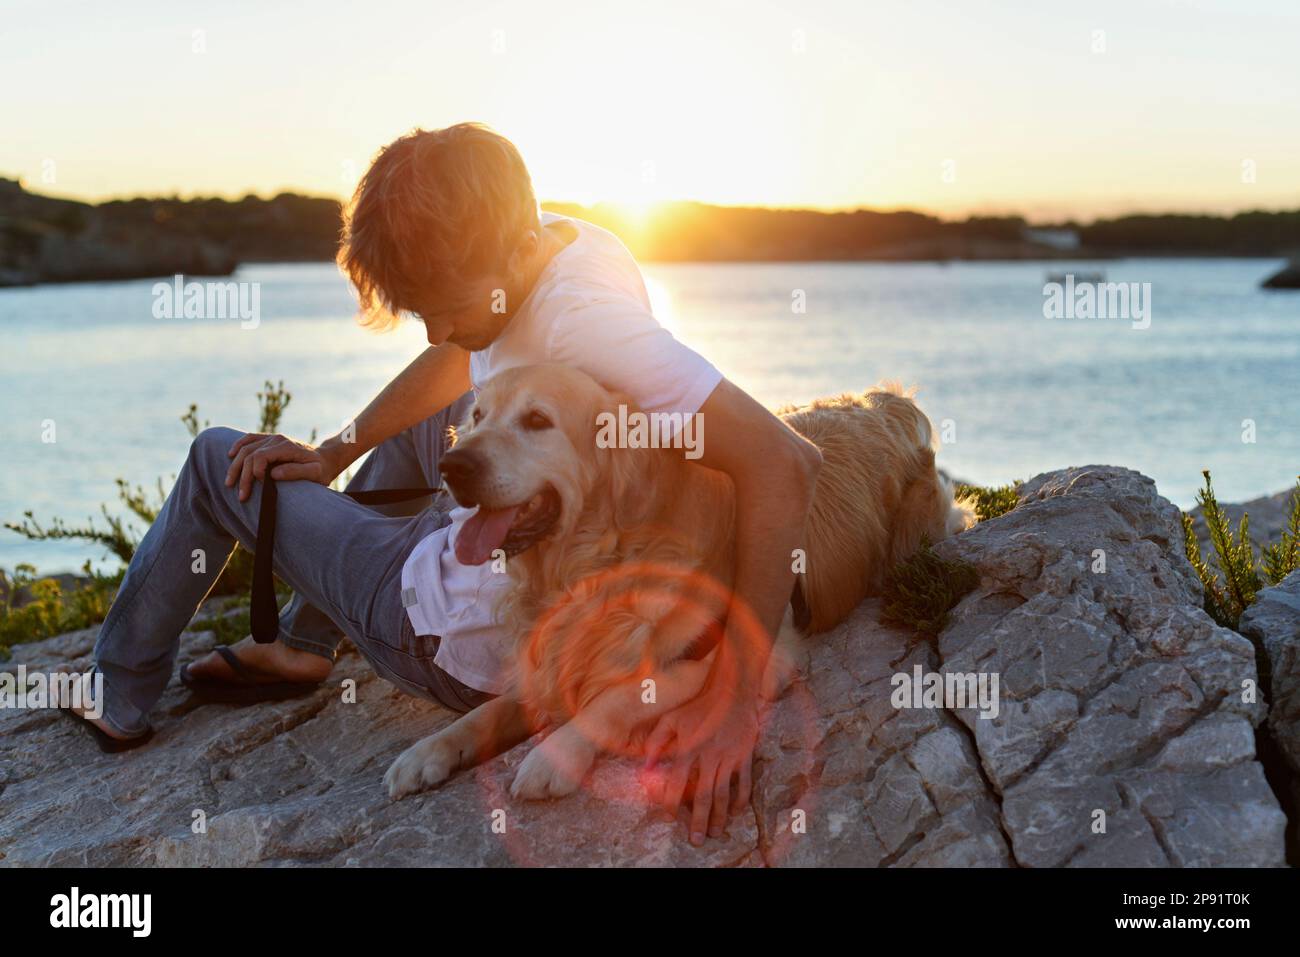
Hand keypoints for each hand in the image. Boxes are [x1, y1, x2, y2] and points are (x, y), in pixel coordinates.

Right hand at [224, 433, 343, 501]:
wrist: (326, 458)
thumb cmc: (321, 469)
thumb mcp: (315, 473)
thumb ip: (296, 472)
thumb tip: (272, 474)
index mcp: (286, 446)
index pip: (260, 457)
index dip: (254, 473)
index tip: (259, 488)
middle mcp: (277, 439)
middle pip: (250, 454)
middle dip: (243, 476)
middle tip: (241, 496)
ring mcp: (272, 438)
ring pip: (245, 448)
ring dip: (235, 466)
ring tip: (229, 483)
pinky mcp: (269, 440)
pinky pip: (249, 439)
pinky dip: (238, 446)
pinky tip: (230, 456)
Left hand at [642, 682, 759, 844]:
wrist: (731, 693)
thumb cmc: (698, 707)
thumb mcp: (670, 719)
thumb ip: (656, 742)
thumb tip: (645, 767)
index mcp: (688, 748)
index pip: (677, 782)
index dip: (672, 802)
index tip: (670, 817)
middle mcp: (709, 756)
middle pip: (702, 794)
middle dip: (699, 820)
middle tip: (696, 840)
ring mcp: (729, 756)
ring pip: (723, 792)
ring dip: (719, 815)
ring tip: (715, 833)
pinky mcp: (744, 755)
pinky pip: (744, 782)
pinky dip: (741, 799)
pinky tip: (736, 812)